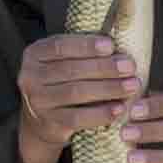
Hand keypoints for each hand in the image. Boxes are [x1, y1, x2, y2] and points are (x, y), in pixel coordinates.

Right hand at [8, 26, 140, 162]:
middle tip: (130, 66)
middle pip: (71, 70)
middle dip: (104, 67)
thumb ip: (83, 50)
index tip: (111, 46)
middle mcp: (30, 77)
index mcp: (34, 54)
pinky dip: (100, 113)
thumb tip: (120, 39)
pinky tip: (119, 109)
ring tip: (131, 85)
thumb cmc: (62, 81)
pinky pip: (78, 118)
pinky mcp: (49, 123)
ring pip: (75, 93)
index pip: (60, 47)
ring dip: (107, 88)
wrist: (42, 119)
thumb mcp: (63, 60)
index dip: (86, 46)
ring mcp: (38, 102)